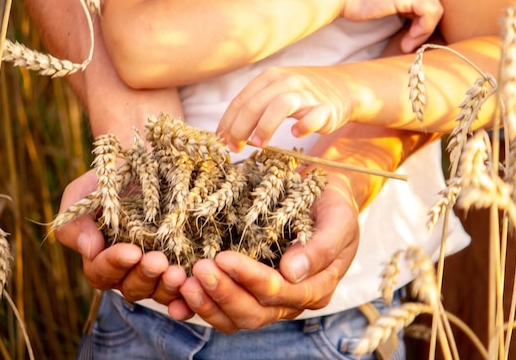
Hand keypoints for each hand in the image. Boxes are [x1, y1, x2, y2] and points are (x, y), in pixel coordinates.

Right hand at [55, 169, 186, 304]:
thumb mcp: (85, 193)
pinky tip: (193, 284)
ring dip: (167, 287)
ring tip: (178, 272)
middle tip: (159, 261)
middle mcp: (129, 271)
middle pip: (131, 287)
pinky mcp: (183, 266)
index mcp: (101, 257)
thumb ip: (76, 221)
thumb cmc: (111, 177)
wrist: (149, 160)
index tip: (132, 251)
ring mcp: (157, 272)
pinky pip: (184, 291)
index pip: (102, 271)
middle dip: (145, 275)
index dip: (115, 263)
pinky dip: (188, 293)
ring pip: (158, 292)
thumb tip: (89, 249)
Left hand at [171, 175, 359, 331]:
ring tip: (184, 282)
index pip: (279, 291)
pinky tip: (176, 300)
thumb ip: (321, 247)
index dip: (250, 278)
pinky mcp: (247, 291)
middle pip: (254, 312)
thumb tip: (292, 273)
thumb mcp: (338, 219)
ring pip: (234, 318)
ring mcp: (267, 299)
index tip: (224, 257)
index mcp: (315, 287)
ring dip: (208, 304)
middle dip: (224, 293)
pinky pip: (221, 309)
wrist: (322, 197)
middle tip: (199, 270)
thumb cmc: (332, 205)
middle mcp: (290, 300)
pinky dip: (199, 307)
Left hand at [217, 66, 349, 151]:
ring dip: (265, 126)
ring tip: (259, 144)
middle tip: (234, 147)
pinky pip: (313, 116)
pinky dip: (303, 126)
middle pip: (255, 105)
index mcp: (269, 78)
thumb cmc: (302, 95)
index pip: (241, 100)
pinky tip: (296, 134)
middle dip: (240, 129)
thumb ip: (255, 106)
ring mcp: (307, 94)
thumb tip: (227, 132)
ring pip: (280, 106)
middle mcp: (286, 81)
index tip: (221, 141)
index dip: (228, 122)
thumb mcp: (275, 91)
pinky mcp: (326, 108)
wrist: (343, 86)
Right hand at [340, 0, 441, 51]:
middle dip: (423, 22)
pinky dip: (422, 32)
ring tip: (408, 44)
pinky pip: (432, 14)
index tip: (408, 31)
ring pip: (434, 7)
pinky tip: (407, 42)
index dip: (419, 14)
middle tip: (409, 41)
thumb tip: (413, 18)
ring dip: (422, 31)